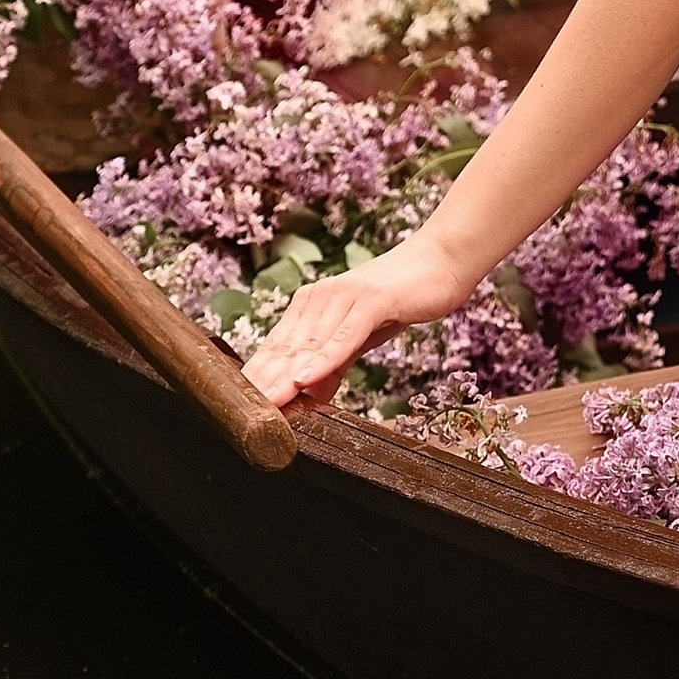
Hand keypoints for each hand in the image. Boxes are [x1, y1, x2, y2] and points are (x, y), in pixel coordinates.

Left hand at [240, 239, 462, 411]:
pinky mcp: (371, 300)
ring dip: (284, 379)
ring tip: (265, 406)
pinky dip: (324, 360)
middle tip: (242, 417)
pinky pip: (343, 336)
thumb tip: (308, 395)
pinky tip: (306, 380)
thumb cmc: (400, 298)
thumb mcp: (360, 337)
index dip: (256, 379)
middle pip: (285, 349)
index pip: (276, 348)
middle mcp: (320, 296)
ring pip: (308, 346)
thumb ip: (333, 362)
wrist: (441, 261)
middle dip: (262, 384)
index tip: (237, 409)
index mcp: (312, 303)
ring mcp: (344, 296)